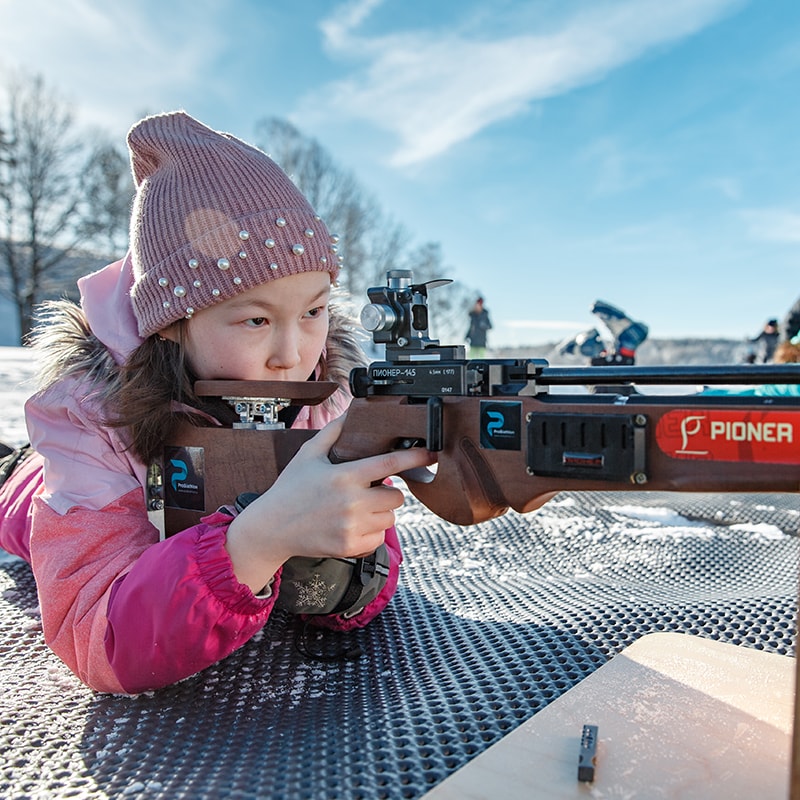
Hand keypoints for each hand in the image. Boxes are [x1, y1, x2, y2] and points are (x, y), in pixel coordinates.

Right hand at [225, 415, 435, 592]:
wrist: (271, 528)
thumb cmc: (290, 489)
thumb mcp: (308, 455)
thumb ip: (332, 432)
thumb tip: (350, 413)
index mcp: (345, 476)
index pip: (389, 464)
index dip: (413, 457)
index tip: (431, 453)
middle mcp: (352, 502)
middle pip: (396, 497)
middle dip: (388, 492)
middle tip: (369, 491)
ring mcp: (352, 527)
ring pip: (390, 518)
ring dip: (381, 512)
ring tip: (359, 508)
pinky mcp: (350, 547)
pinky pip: (379, 538)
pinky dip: (373, 532)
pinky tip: (354, 525)